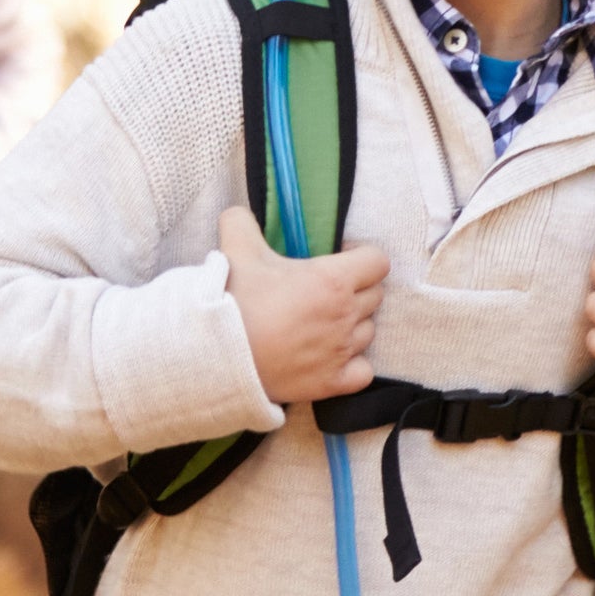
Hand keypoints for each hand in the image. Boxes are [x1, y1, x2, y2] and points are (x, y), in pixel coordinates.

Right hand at [219, 202, 386, 404]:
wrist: (216, 356)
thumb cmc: (233, 301)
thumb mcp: (236, 250)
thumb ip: (242, 221)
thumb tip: (239, 212)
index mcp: (333, 280)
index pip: (378, 262)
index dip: (361, 256)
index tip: (339, 259)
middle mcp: (345, 316)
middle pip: (375, 295)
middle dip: (356, 289)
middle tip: (324, 291)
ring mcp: (342, 352)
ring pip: (368, 332)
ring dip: (352, 325)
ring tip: (323, 323)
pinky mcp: (332, 383)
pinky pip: (364, 371)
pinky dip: (354, 363)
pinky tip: (333, 356)